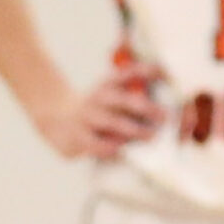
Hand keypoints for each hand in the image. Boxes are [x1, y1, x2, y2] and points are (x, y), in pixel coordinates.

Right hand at [35, 64, 163, 161]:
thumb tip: (164, 99)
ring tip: (151, 136)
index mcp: (108, 83)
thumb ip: (133, 91)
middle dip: (147, 108)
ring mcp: (86, 117)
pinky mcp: (77, 137)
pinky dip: (111, 148)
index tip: (166, 74)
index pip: (130, 73)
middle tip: (165, 117)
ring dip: (134, 130)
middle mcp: (97, 97)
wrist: (56, 117)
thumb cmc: (98, 106)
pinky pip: (96, 144)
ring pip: (112, 123)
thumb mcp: (110, 91)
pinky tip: (124, 151)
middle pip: (124, 100)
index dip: (148, 71)